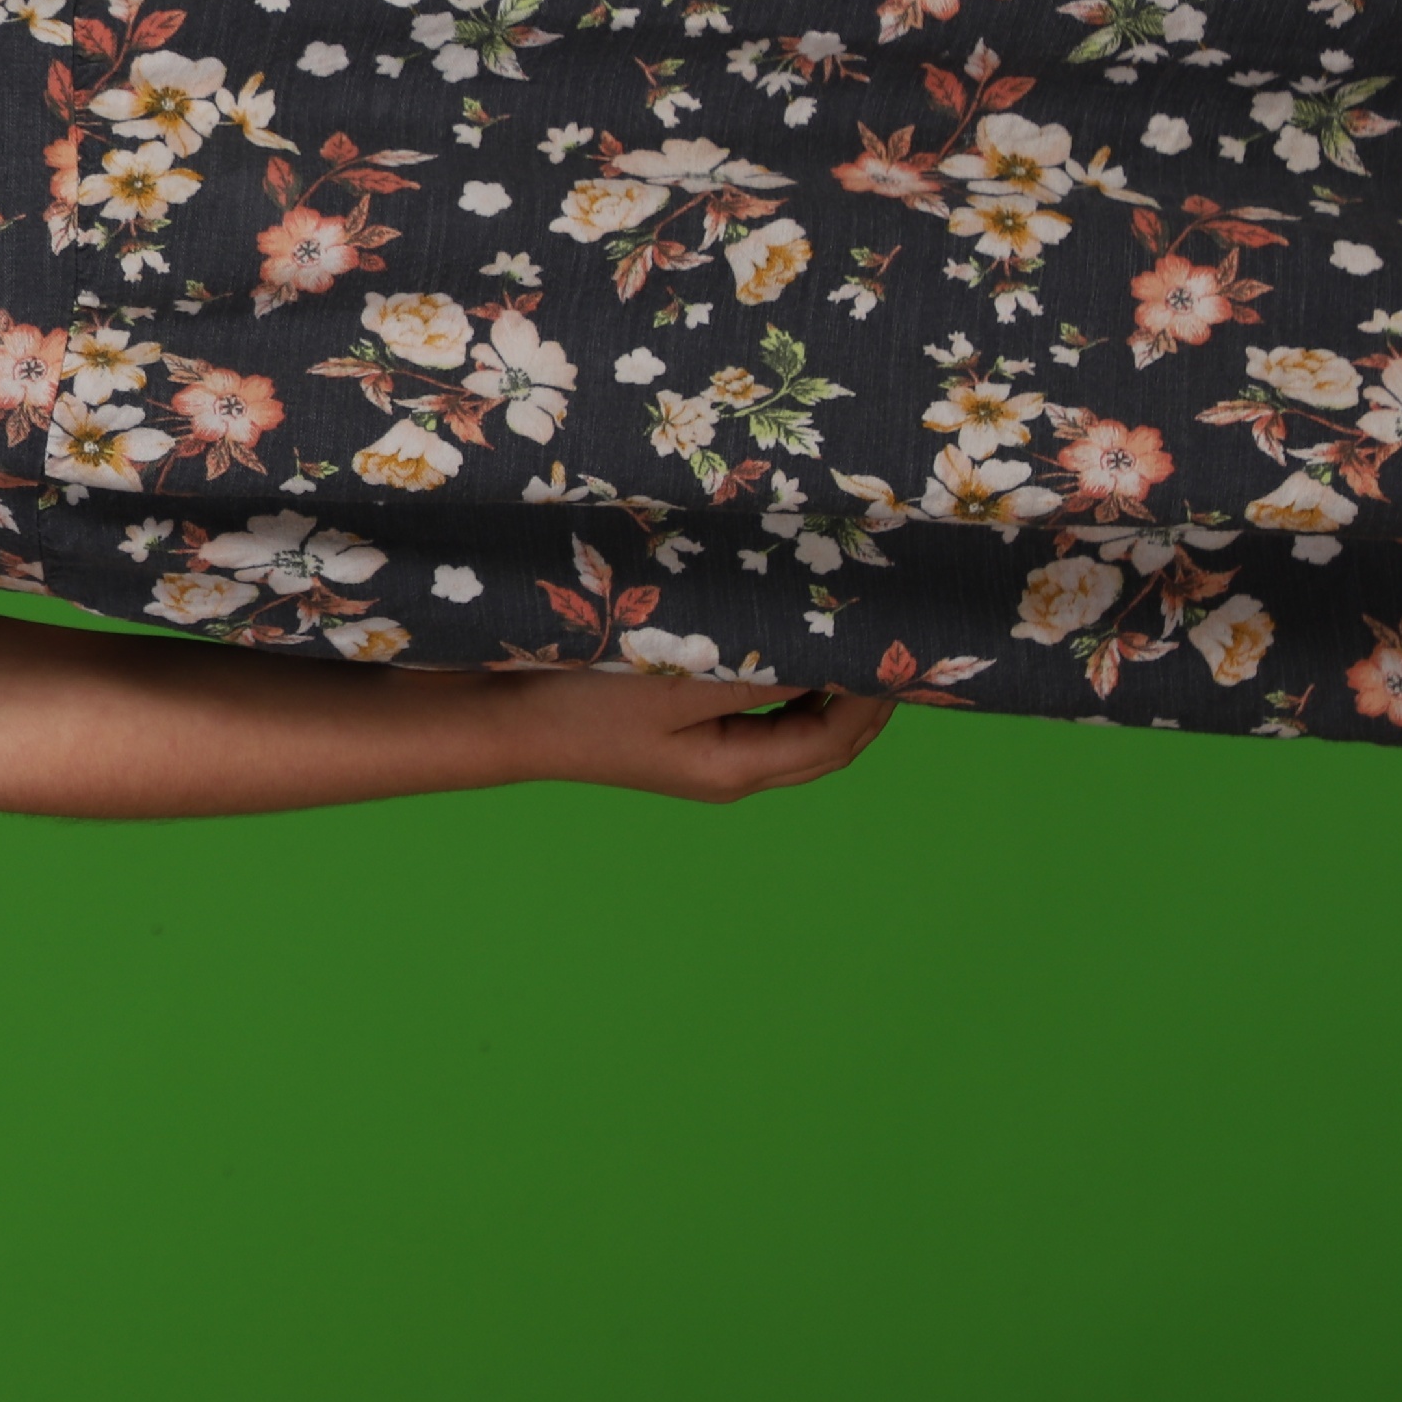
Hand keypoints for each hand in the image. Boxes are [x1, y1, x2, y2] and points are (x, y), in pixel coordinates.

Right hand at [497, 665, 895, 801]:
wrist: (504, 719)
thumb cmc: (584, 702)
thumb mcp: (677, 683)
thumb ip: (757, 674)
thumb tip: (834, 661)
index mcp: (736, 768)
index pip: (836, 738)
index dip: (875, 694)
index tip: (896, 638)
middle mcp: (730, 770)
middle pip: (826, 741)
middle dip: (865, 695)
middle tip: (890, 632)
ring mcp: (705, 754)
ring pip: (795, 726)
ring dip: (827, 686)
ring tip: (845, 631)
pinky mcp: (682, 731)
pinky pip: (759, 711)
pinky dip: (787, 680)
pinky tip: (783, 640)